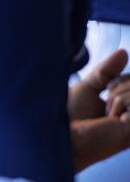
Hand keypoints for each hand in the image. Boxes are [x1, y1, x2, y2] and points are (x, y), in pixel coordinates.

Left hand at [70, 49, 129, 171]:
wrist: (64, 134)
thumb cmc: (72, 114)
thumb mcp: (90, 86)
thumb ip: (108, 71)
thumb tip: (124, 52)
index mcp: (126, 108)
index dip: (116, 81)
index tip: (103, 94)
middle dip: (117, 88)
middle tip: (105, 109)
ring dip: (118, 98)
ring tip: (109, 117)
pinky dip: (121, 103)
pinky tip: (114, 121)